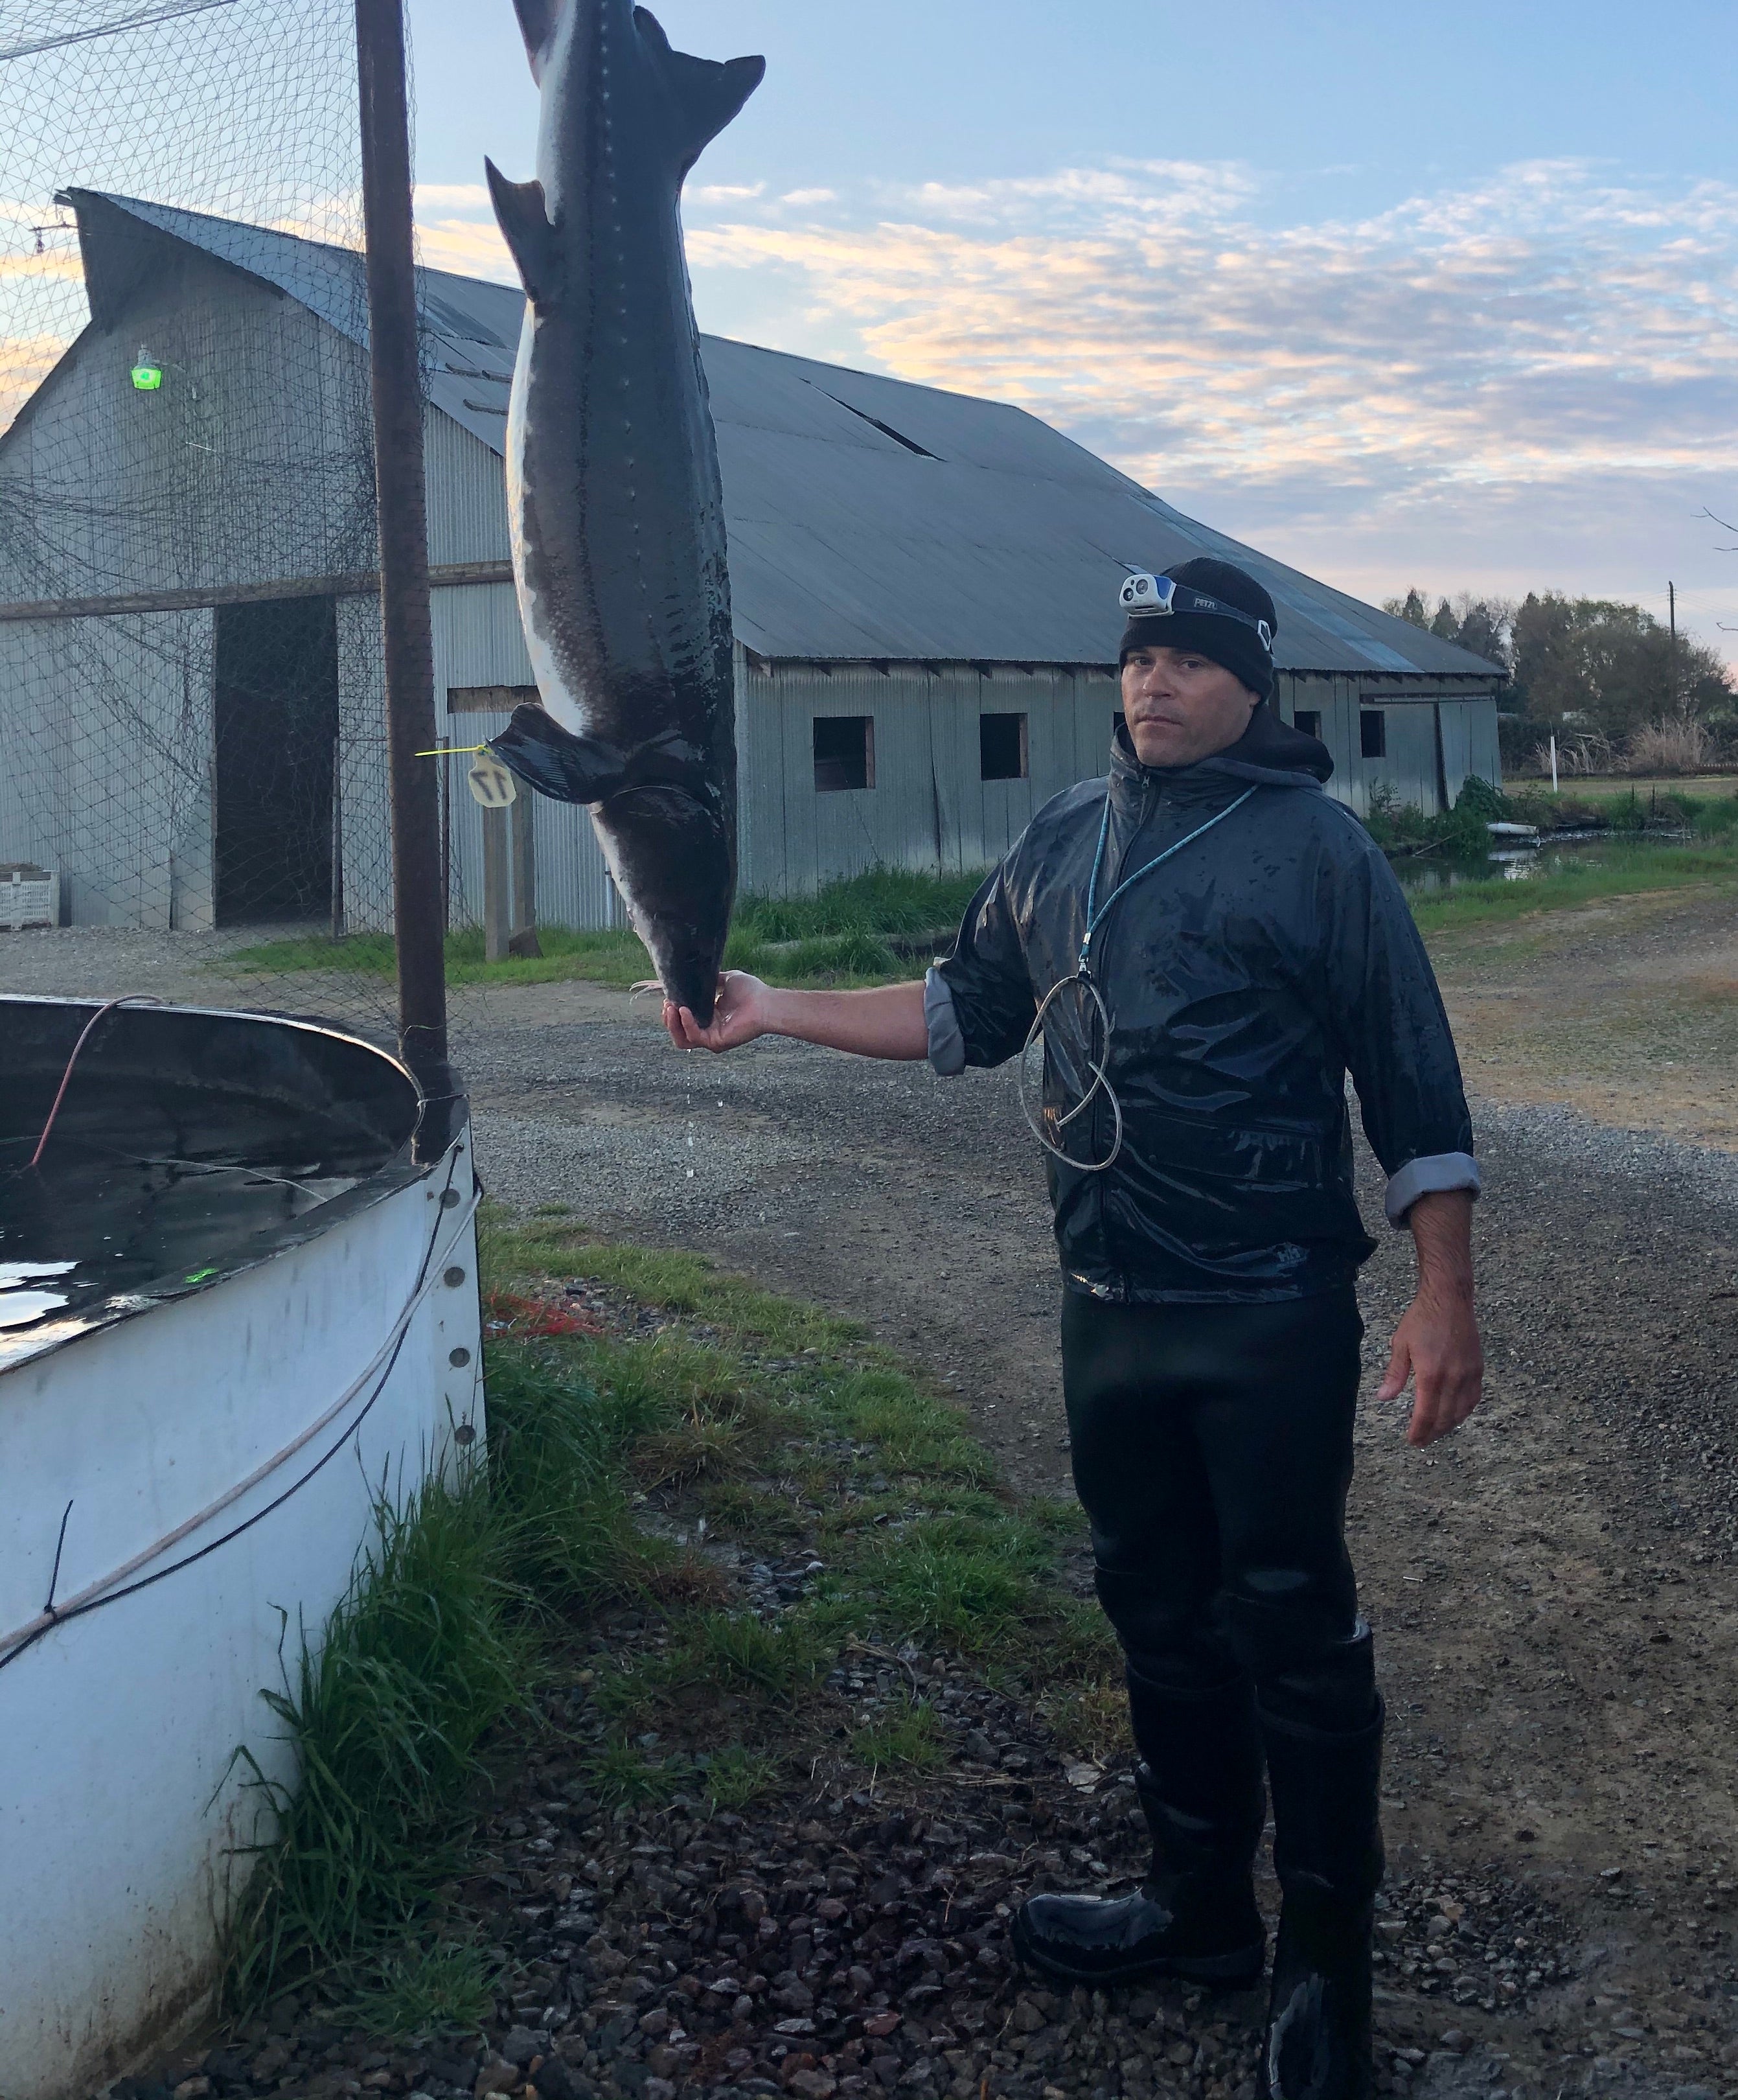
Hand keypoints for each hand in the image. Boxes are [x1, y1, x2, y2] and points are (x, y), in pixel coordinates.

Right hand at [663, 971, 772, 1052]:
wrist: (766, 1002)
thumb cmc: (751, 992)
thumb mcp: (726, 980)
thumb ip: (711, 980)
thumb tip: (696, 973)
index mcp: (710, 1017)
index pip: (683, 1021)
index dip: (673, 1012)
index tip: (667, 998)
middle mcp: (709, 1030)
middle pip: (679, 1033)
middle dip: (669, 1020)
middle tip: (667, 1004)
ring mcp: (712, 1039)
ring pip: (682, 1040)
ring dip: (673, 1024)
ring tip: (671, 1008)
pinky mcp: (716, 1042)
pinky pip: (695, 1037)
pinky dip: (686, 1024)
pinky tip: (684, 1010)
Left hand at [1377, 1286, 1483, 1445]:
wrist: (1449, 1299)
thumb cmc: (1422, 1319)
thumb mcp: (1400, 1345)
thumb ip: (1394, 1375)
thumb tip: (1383, 1398)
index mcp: (1431, 1375)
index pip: (1426, 1414)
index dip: (1419, 1431)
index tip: (1412, 1440)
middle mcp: (1453, 1379)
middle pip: (1445, 1418)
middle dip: (1432, 1433)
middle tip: (1421, 1441)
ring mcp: (1469, 1374)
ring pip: (1461, 1411)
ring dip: (1449, 1426)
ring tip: (1436, 1431)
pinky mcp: (1478, 1368)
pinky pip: (1474, 1398)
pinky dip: (1464, 1411)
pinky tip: (1455, 1415)